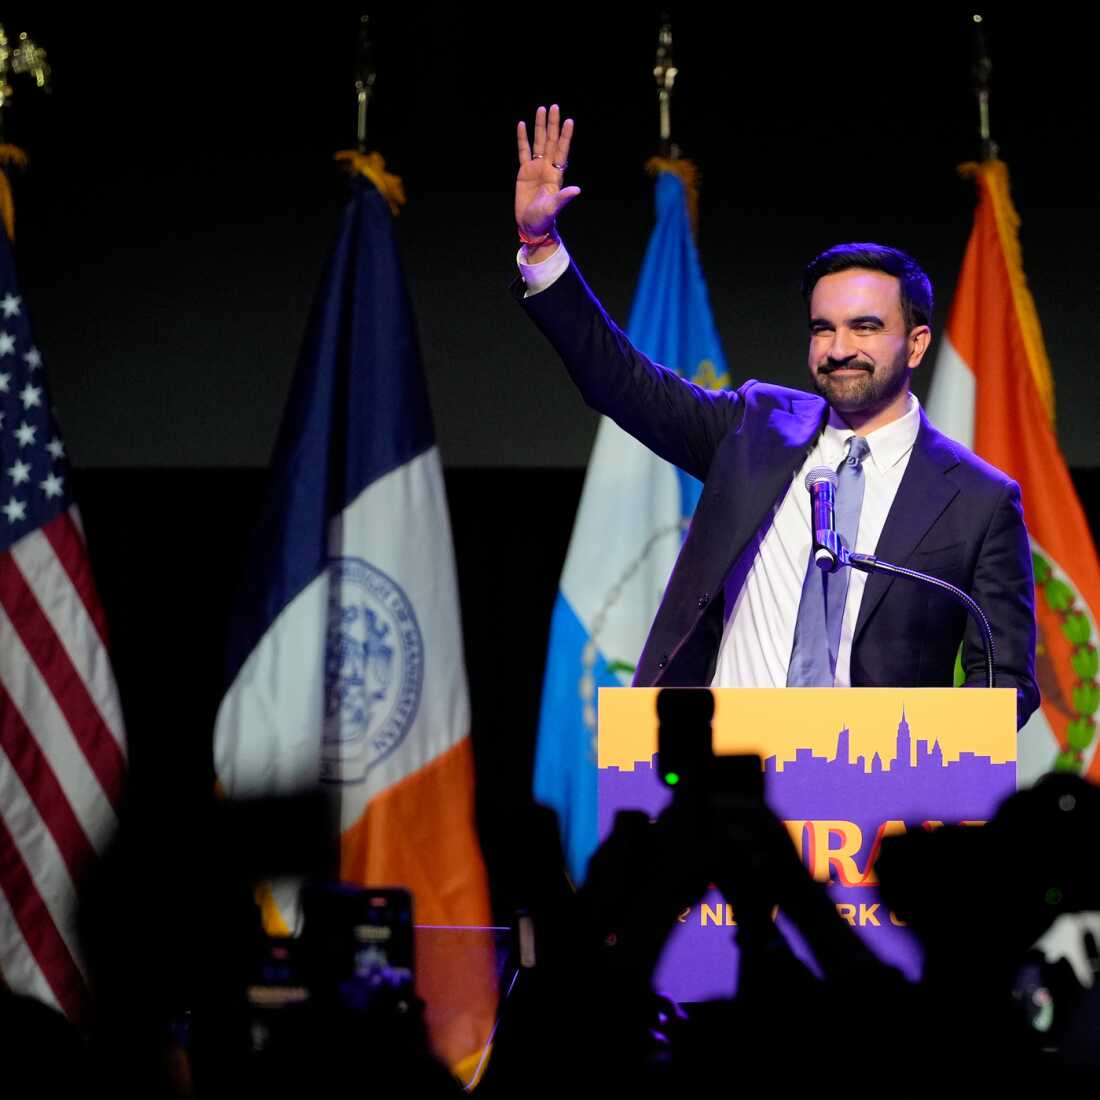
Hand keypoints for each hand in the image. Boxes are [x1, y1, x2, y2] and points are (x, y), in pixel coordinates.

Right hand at [516, 104, 579, 249]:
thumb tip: (577, 190)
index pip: (562, 151)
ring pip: (538, 142)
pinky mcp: (524, 172)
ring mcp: (535, 168)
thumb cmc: (544, 219)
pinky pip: (523, 151)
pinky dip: (523, 138)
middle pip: (551, 141)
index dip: (565, 136)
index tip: (569, 121)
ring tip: (541, 109)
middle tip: (554, 107)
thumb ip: (564, 197)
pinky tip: (522, 125)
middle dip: (552, 124)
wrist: (531, 225)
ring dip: (540, 127)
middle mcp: (547, 168)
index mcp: (556, 174)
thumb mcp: (554, 208)